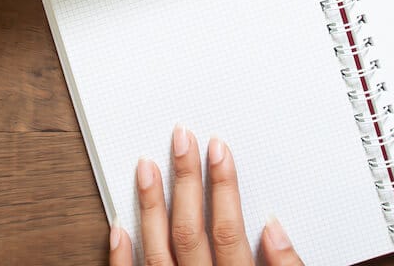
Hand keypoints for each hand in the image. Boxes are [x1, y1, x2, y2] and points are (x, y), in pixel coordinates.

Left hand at [108, 129, 303, 265]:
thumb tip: (275, 229)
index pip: (227, 228)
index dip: (223, 184)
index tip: (218, 148)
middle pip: (189, 230)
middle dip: (186, 179)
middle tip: (181, 139)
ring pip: (157, 250)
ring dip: (151, 205)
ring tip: (145, 166)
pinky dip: (122, 253)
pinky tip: (118, 225)